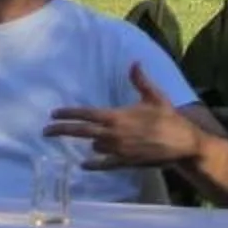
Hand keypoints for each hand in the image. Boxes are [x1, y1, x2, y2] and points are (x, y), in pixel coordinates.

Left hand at [45, 62, 202, 169]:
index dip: (68, 113)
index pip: (86, 114)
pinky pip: (103, 165)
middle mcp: (113, 134)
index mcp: (117, 116)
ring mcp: (118, 151)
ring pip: (94, 146)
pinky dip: (92, 164)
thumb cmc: (168, 117)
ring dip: (90, 142)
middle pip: (81, 131)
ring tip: (85, 139)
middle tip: (45, 131)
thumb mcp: (154, 96)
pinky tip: (84, 165)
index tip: (53, 114)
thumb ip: (140, 80)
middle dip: (61, 130)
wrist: (182, 144)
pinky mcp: (125, 163)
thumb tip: (134, 62)